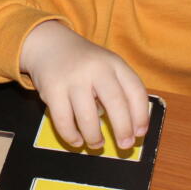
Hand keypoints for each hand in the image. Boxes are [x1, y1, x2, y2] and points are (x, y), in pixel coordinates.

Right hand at [19, 21, 148, 149]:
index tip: (140, 133)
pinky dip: (71, 136)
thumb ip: (119, 89)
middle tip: (125, 145)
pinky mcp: (52, 90)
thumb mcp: (106, 66)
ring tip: (97, 145)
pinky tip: (77, 141)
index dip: (141, 115)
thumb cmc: (84, 62)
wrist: (49, 44)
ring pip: (87, 117)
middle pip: (115, 103)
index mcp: (114, 63)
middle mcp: (96, 69)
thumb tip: (128, 127)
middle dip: (123, 129)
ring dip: (94, 137)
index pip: (135, 90)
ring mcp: (73, 79)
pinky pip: (64, 121)